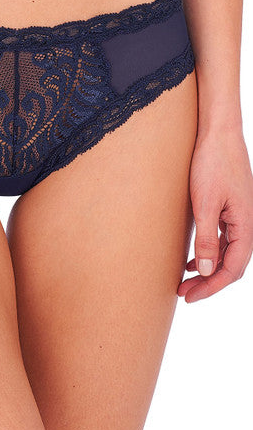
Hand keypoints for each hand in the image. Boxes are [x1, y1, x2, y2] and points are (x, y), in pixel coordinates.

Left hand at [178, 126, 252, 301]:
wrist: (217, 132)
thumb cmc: (212, 163)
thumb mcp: (204, 204)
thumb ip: (207, 239)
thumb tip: (206, 271)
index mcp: (245, 224)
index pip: (233, 268)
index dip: (212, 286)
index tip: (190, 297)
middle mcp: (246, 223)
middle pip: (231, 264)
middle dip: (209, 282)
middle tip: (183, 294)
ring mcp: (239, 215)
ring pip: (227, 253)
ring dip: (208, 269)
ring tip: (185, 281)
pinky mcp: (229, 207)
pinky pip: (223, 238)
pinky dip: (209, 252)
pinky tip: (193, 259)